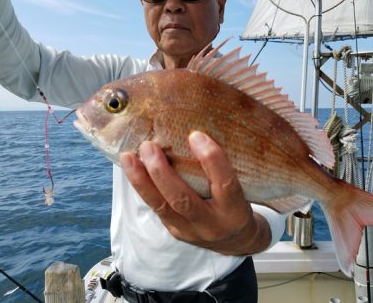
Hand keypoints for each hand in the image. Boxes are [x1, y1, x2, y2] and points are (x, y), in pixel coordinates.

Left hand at [120, 131, 271, 254]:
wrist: (237, 240)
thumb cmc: (239, 204)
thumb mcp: (243, 188)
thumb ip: (225, 167)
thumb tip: (200, 131)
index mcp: (235, 211)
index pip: (225, 184)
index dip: (212, 159)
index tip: (196, 135)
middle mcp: (212, 225)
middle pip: (183, 200)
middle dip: (161, 173)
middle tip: (149, 146)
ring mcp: (191, 232)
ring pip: (161, 206)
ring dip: (142, 180)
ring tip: (129, 157)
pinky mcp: (176, 232)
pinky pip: (156, 208)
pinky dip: (142, 187)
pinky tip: (133, 168)